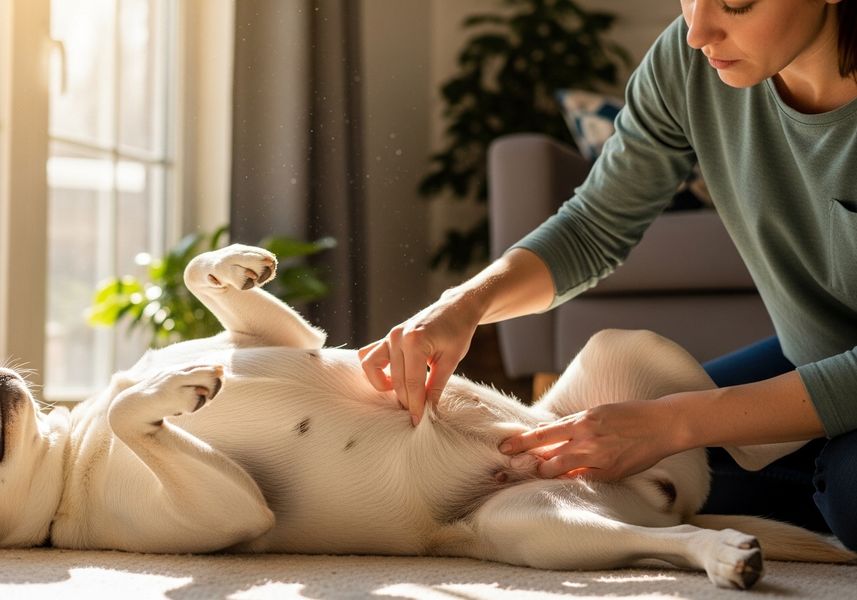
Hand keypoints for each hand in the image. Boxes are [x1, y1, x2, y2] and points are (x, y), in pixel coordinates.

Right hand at [358, 289, 481, 425]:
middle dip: (406, 400)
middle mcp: (397, 337)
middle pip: (396, 380)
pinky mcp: (386, 337)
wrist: (455, 308)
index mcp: (415, 341)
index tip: (418, 421)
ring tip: (403, 392)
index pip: (412, 382)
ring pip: (372, 368)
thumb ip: (437, 385)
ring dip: (384, 385)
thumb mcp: (451, 360)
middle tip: (418, 412)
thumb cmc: (457, 332)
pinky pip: (368, 356)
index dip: (416, 404)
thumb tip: (429, 410)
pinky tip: (391, 379)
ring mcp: (389, 335)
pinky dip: (374, 370)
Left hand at [499, 398, 681, 480]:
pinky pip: (580, 480)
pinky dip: (567, 479)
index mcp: (582, 422)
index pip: (542, 435)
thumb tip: (542, 429)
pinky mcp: (609, 475)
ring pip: (559, 472)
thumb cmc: (627, 415)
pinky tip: (560, 478)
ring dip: (544, 473)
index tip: (504, 448)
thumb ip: (569, 423)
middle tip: (513, 467)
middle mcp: (587, 442)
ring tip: (537, 471)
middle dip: (528, 464)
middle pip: (546, 458)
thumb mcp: (595, 411)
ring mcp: (598, 461)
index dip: (520, 443)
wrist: (661, 425)